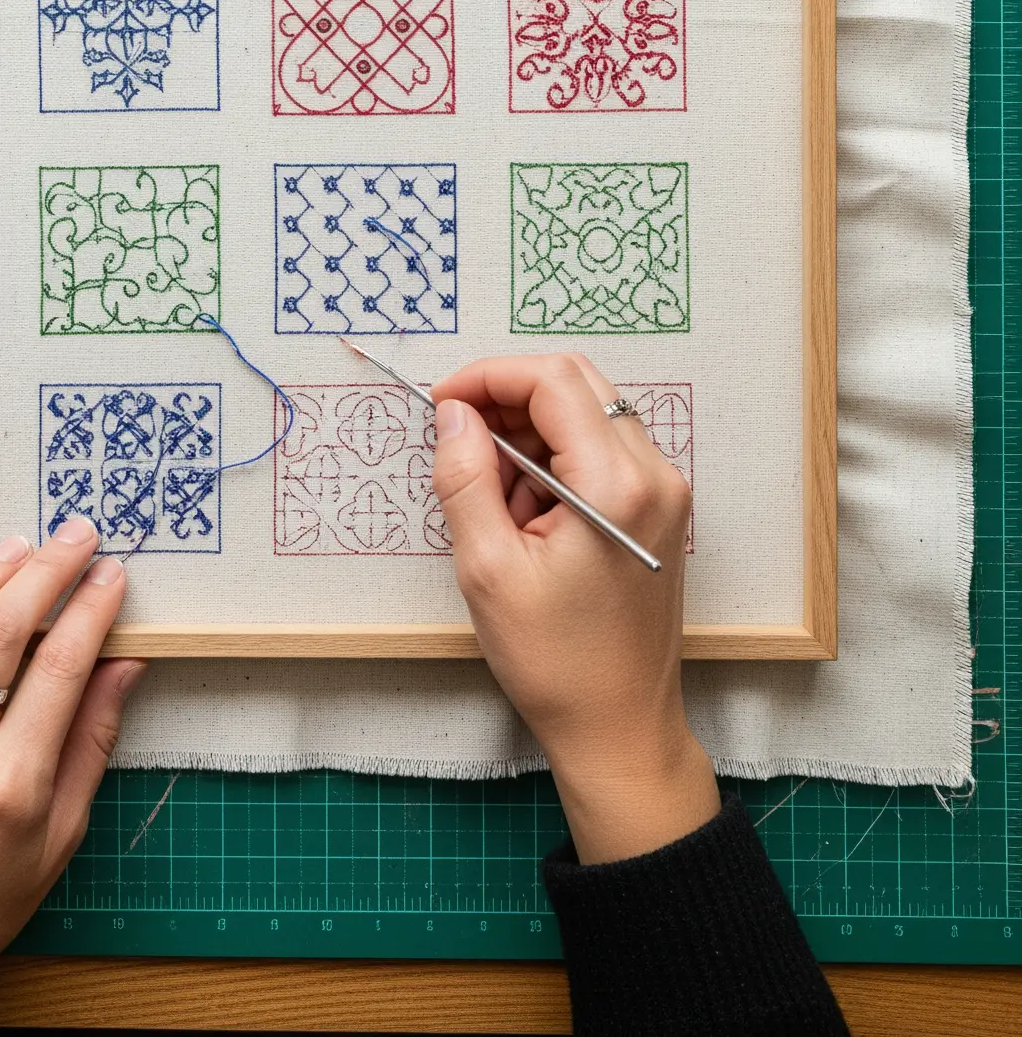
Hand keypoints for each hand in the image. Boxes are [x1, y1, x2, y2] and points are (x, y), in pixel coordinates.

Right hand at [431, 352, 718, 865]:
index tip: (442, 404)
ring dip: (531, 432)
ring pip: (588, 412)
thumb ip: (466, 476)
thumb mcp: (487, 569)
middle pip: (576, 384)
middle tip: (460, 439)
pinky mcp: (660, 510)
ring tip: (495, 498)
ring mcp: (664, 491)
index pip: (552, 380)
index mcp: (616, 485)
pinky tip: (527, 514)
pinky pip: (602, 449)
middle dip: (508, 398)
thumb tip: (453, 413)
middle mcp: (654, 474)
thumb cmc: (555, 662)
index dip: (489, 376)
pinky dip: (556, 459)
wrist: (620, 729)